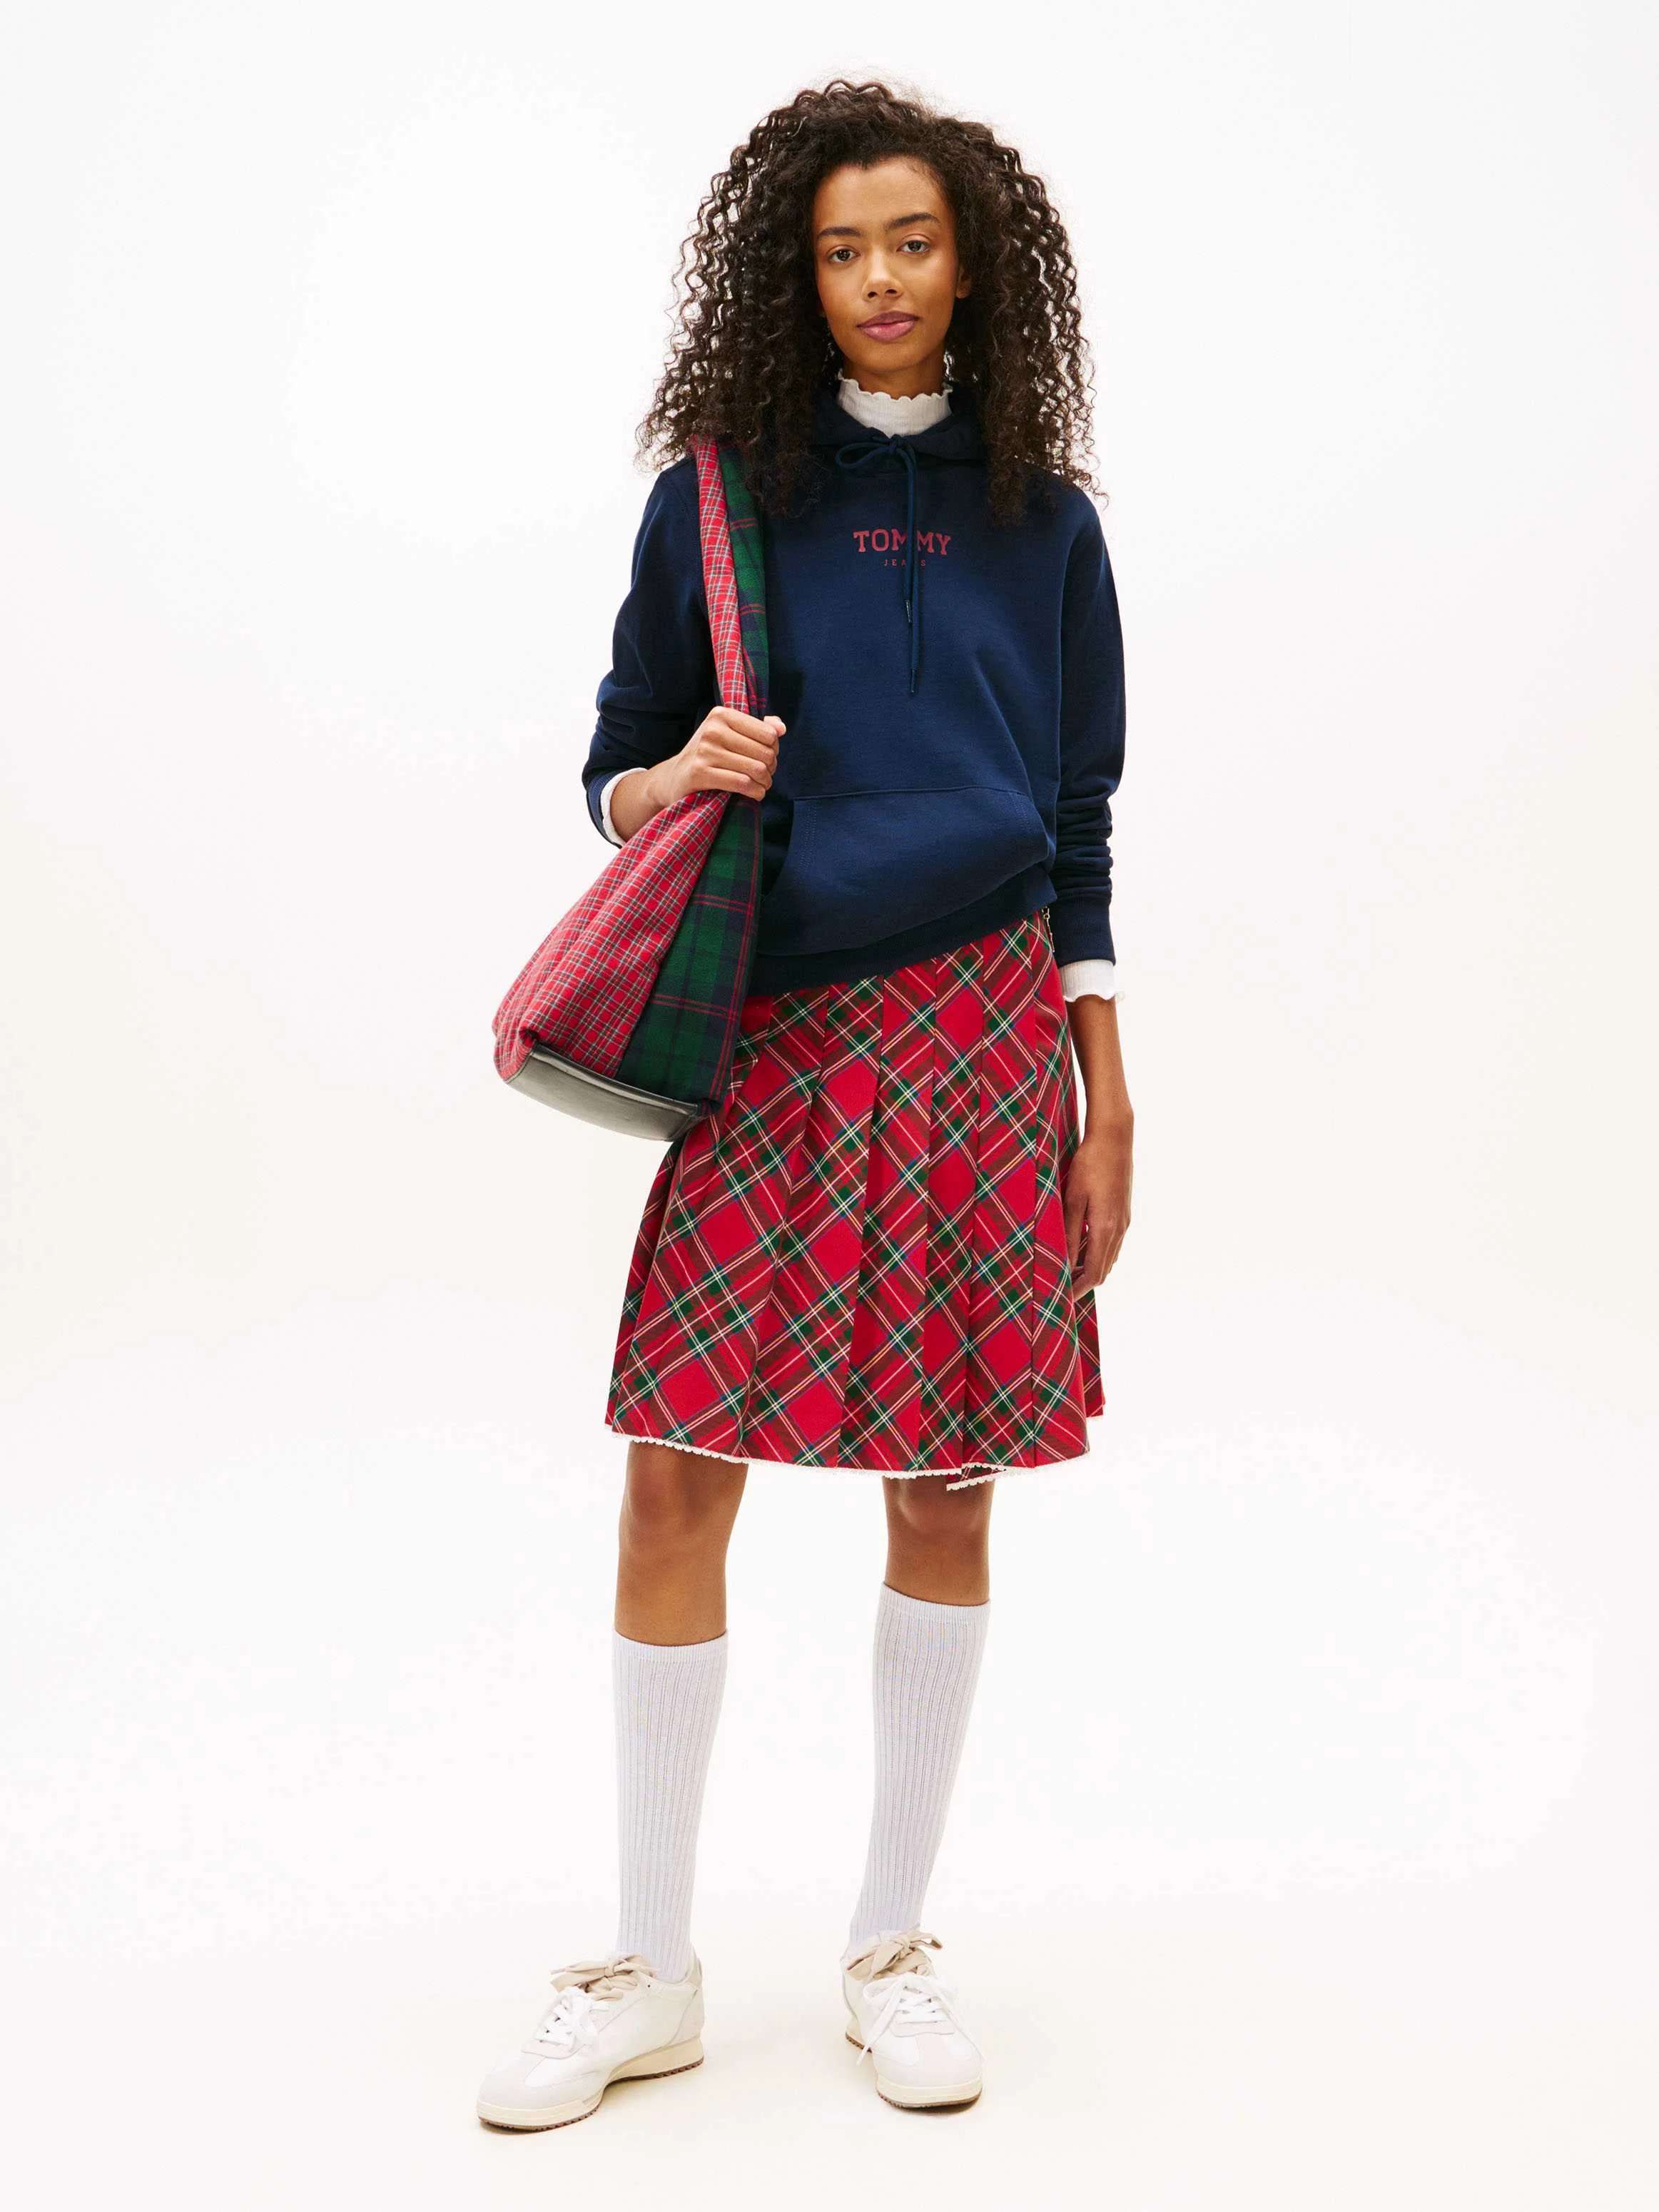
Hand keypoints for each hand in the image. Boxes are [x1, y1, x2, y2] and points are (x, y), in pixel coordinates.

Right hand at [609, 709, 784, 838]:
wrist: (674, 777)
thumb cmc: (709, 755)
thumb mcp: (729, 734)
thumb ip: (757, 728)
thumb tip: (781, 729)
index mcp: (721, 715)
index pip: (768, 733)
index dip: (774, 749)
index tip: (766, 758)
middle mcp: (712, 730)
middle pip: (764, 752)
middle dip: (771, 768)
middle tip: (765, 776)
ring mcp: (704, 751)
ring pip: (756, 769)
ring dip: (765, 783)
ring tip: (761, 786)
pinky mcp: (700, 773)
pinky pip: (741, 783)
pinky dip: (755, 792)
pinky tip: (755, 794)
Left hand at [1063, 1123, 1131, 1291]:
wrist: (1115, 1137)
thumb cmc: (1089, 1164)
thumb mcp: (1072, 1198)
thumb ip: (1069, 1233)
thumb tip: (1064, 1263)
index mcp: (1106, 1228)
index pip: (1094, 1273)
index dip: (1079, 1290)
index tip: (1062, 1298)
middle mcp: (1119, 1229)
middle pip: (1104, 1270)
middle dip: (1084, 1283)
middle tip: (1062, 1289)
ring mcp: (1125, 1221)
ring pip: (1110, 1257)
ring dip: (1092, 1268)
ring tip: (1069, 1272)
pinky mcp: (1124, 1212)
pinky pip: (1113, 1243)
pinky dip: (1099, 1253)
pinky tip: (1083, 1248)